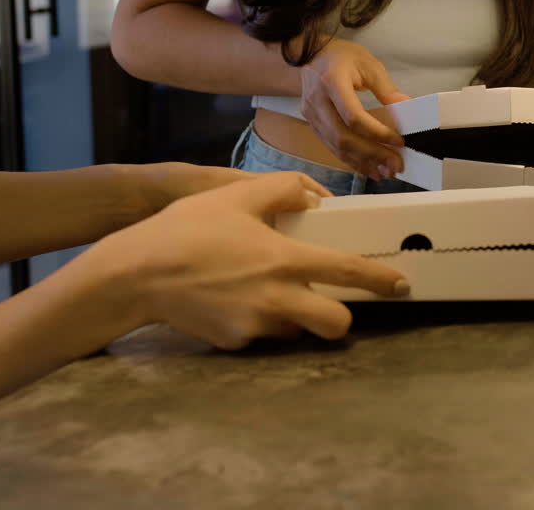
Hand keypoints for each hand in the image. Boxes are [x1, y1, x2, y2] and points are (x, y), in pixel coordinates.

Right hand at [111, 172, 409, 349]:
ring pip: (297, 330)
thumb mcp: (235, 196)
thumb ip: (282, 189)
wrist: (134, 274)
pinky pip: (262, 334)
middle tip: (328, 298)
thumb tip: (313, 194)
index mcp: (283, 260)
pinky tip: (233, 299)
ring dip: (296, 315)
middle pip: (335, 324)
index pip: (347, 271)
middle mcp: (276, 299)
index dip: (380, 279)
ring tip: (268, 291)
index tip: (400, 284)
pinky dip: (259, 319)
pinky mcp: (234, 343)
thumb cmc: (186, 230)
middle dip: (341, 315)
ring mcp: (255, 326)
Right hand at [299, 38, 411, 178]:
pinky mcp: (312, 124)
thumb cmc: (340, 56)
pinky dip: (351, 159)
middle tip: (395, 165)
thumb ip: (386, 89)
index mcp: (332, 82)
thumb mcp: (368, 64)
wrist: (308, 54)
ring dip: (362, 162)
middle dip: (372, 154)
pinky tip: (368, 167)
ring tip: (385, 171)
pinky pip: (331, 146)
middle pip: (343, 137)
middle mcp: (318, 101)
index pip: (353, 116)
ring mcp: (311, 115)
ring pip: (336, 146)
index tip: (398, 141)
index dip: (377, 133)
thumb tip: (407, 107)